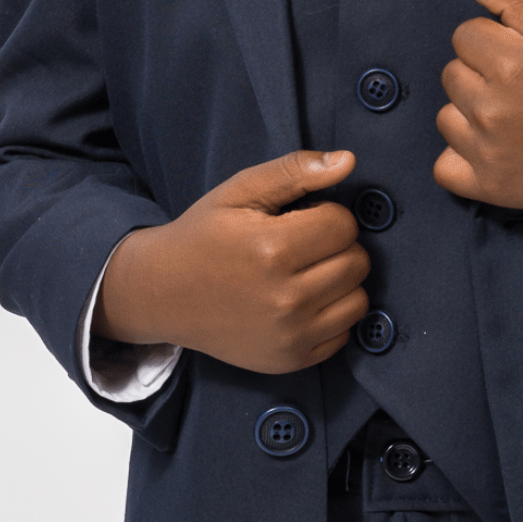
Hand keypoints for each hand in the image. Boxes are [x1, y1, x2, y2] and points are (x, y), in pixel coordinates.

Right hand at [97, 150, 368, 375]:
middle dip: (336, 246)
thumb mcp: (240, 190)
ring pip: (358, 300)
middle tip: (301, 246)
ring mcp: (289, 335)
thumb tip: (348, 160)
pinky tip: (302, 302)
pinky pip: (344, 334)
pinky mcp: (291, 360)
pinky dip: (332, 316)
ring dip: (340, 282)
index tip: (299, 219)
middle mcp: (285, 298)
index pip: (345, 224)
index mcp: (272, 249)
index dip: (326, 214)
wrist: (163, 294)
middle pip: (357, 262)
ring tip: (305, 273)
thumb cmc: (205, 236)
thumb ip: (295, 171)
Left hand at [434, 0, 522, 220]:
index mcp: (512, 64)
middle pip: (452, 74)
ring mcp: (490, 152)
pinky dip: (462, 159)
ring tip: (514, 120)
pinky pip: (443, 168)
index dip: (494, 41)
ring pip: (446, 117)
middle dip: (481, 75)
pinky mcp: (491, 188)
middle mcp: (494, 109)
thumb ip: (515, 0)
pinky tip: (494, 150)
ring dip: (470, 115)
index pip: (464, 36)